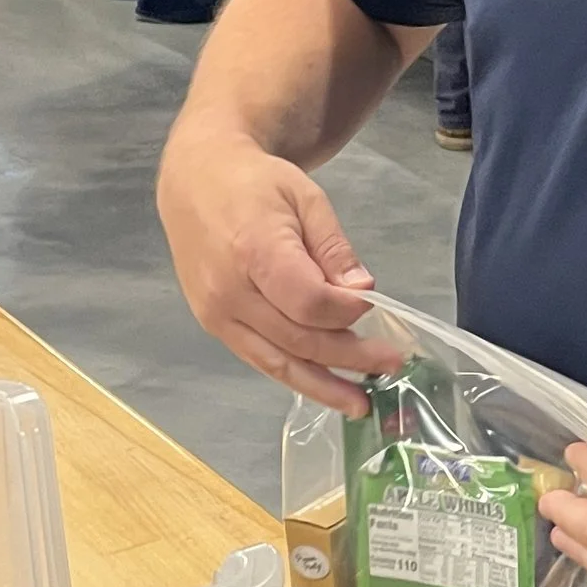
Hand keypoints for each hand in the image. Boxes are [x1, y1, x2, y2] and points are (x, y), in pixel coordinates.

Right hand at [156, 126, 404, 405]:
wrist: (195, 182)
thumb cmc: (255, 184)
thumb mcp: (306, 199)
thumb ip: (333, 249)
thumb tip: (361, 293)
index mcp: (254, 251)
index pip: (309, 302)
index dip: (347, 311)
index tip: (374, 305)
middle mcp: (230, 291)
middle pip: (298, 338)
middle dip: (349, 356)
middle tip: (391, 363)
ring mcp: (216, 314)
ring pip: (277, 362)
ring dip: (324, 386)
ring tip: (361, 404)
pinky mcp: (213, 325)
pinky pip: (259, 359)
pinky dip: (295, 377)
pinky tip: (324, 387)